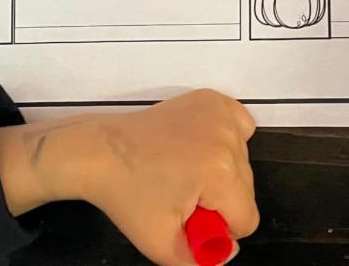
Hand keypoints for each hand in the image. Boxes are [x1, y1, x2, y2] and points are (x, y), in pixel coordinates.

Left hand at [0, 89, 258, 265]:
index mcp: (220, 174)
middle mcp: (228, 139)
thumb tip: (225, 252)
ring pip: (244, 160)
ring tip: (186, 170)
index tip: (194, 220)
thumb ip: (199, 259)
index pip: (247, 218)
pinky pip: (240, 126)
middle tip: (183, 195)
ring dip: (223, 171)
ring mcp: (221, 113)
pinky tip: (201, 147)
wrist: (101, 152)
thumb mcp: (161, 244)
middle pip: (246, 189)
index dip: (220, 228)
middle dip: (220, 199)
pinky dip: (228, 139)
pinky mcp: (213, 98)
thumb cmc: (128, 196)